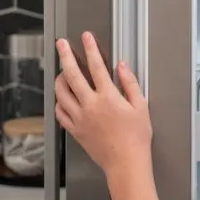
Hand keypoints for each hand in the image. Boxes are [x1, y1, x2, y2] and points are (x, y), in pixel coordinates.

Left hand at [54, 32, 152, 175]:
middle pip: (72, 74)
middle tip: (61, 44)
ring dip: (59, 78)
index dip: (90, 48)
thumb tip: (122, 67)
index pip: (96, 66)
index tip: (86, 38)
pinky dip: (59, 102)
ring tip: (61, 71)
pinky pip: (60, 112)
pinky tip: (62, 98)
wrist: (125, 162)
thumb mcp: (141, 106)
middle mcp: (90, 105)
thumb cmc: (136, 137)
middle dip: (65, 55)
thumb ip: (130, 83)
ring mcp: (79, 117)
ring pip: (61, 93)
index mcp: (108, 97)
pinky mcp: (75, 129)